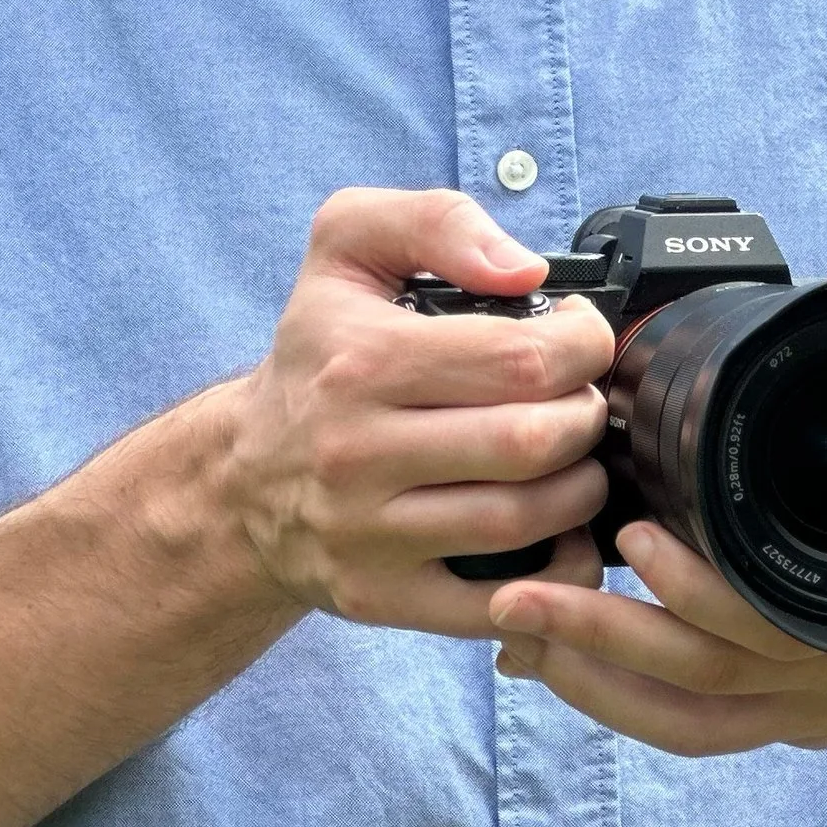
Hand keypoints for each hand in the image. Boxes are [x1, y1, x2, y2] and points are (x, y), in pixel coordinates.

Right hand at [223, 186, 614, 635]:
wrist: (240, 477)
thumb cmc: (315, 356)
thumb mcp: (345, 247)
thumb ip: (436, 222)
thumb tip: (524, 269)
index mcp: (363, 361)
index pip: (522, 359)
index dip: (583, 345)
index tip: (581, 339)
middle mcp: (359, 452)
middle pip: (534, 440)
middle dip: (586, 416)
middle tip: (579, 401)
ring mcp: (369, 534)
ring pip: (527, 520)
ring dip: (581, 488)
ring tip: (571, 459)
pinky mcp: (382, 597)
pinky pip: (500, 605)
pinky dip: (556, 577)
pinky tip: (560, 537)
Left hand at [484, 247, 826, 752]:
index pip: (772, 614)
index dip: (698, 585)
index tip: (632, 533)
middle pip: (711, 673)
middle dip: (606, 635)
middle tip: (522, 593)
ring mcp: (810, 708)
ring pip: (690, 720)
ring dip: (595, 680)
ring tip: (517, 630)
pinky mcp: (783, 724)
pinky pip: (692, 734)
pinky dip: (619, 705)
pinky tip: (552, 664)